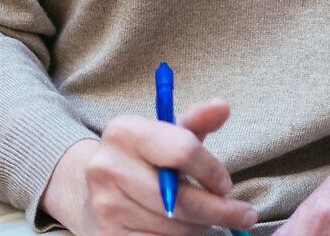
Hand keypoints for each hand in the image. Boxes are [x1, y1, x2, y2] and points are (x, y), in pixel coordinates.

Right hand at [41, 100, 261, 235]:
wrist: (88, 190)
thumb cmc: (141, 160)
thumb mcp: (166, 134)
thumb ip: (196, 121)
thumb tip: (222, 106)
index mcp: (124, 131)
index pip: (183, 151)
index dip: (213, 171)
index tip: (226, 185)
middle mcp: (107, 167)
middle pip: (181, 198)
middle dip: (217, 210)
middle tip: (240, 214)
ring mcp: (105, 206)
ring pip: (174, 227)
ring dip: (199, 227)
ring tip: (203, 219)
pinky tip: (182, 231)